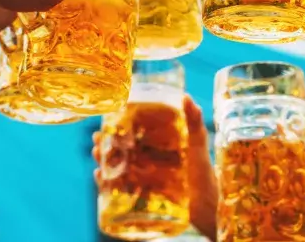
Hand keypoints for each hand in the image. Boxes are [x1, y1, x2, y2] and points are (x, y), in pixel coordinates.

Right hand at [91, 95, 217, 241]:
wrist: (207, 207)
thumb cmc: (204, 174)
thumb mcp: (197, 145)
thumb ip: (194, 123)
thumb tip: (186, 97)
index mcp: (158, 147)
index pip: (134, 133)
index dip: (119, 125)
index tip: (107, 118)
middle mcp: (147, 162)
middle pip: (120, 149)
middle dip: (105, 143)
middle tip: (96, 138)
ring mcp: (142, 180)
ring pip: (116, 167)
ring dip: (103, 160)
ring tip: (97, 155)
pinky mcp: (139, 198)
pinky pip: (117, 190)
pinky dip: (106, 183)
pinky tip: (100, 177)